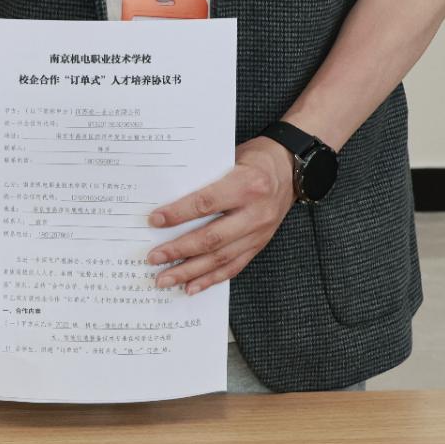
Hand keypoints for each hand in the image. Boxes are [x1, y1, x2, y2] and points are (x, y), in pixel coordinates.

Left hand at [145, 135, 299, 294]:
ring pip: (221, 258)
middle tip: (154, 258)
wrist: (290, 169)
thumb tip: (167, 195)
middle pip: (212, 237)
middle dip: (179, 250)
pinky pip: (234, 266)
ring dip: (190, 271)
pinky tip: (191, 286)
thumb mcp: (230, 157)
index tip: (155, 220)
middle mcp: (255, 213)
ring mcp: (259, 233)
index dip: (179, 214)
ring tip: (166, 278)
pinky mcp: (259, 245)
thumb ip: (205, 177)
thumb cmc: (256, 159)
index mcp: (246, 185)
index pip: (206, 203)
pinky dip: (211, 279)